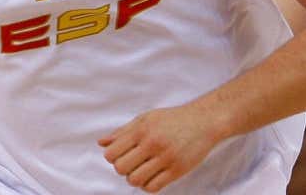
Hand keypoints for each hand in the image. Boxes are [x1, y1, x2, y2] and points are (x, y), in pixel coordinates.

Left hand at [98, 105, 224, 192]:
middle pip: (121, 169)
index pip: (111, 154)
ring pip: (135, 180)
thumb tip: (101, 143)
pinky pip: (153, 187)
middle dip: (123, 169)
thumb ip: (122, 132)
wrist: (204, 121)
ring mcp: (165, 157)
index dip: (113, 158)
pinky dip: (148, 185)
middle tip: (134, 163)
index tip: (123, 154)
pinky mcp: (177, 169)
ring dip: (135, 178)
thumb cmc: (172, 119)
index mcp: (141, 129)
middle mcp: (152, 143)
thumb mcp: (145, 119)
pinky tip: (153, 176)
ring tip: (143, 170)